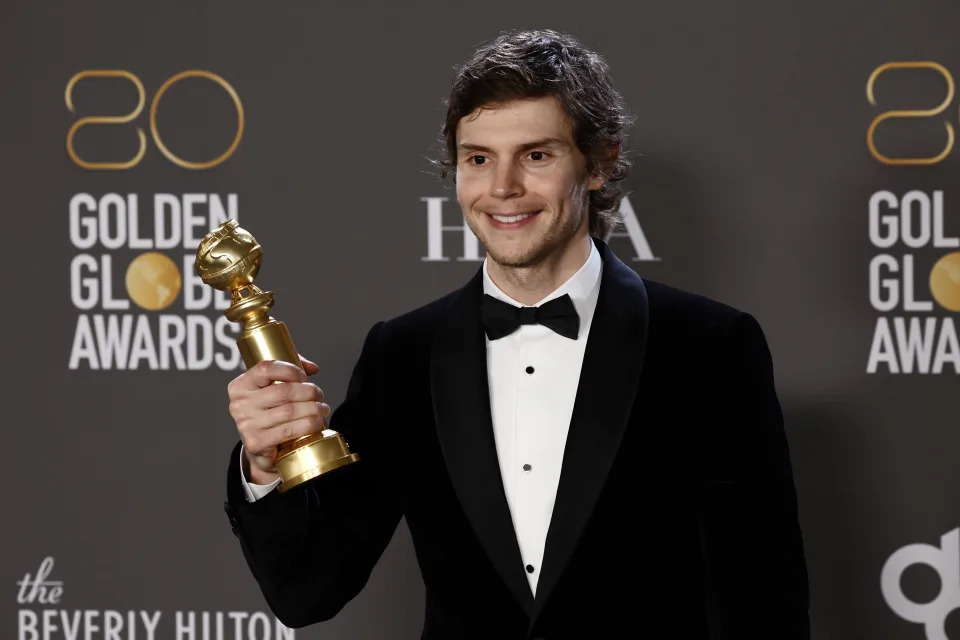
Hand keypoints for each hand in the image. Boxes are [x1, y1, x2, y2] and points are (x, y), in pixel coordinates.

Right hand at [226, 355, 329, 483]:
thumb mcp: (269, 388)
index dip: (291, 370)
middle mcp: (240, 404)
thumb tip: (312, 368)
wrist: (259, 448)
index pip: (266, 369)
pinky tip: (317, 422)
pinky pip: (289, 430)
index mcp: (240, 385)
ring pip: (289, 411)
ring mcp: (247, 425)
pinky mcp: (257, 443)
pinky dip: (308, 425)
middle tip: (319, 395)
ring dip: (313, 408)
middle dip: (309, 391)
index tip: (305, 377)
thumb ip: (288, 371)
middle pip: (284, 392)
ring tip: (322, 409)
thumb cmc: (268, 412)